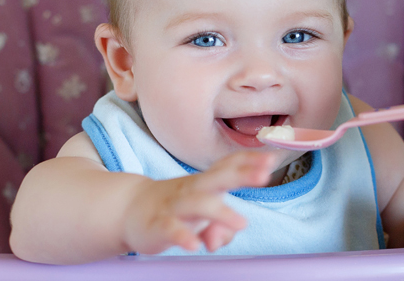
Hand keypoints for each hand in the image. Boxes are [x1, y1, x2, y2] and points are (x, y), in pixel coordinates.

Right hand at [122, 151, 274, 253]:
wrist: (131, 210)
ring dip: (221, 211)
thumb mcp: (204, 219)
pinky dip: (183, 235)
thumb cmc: (177, 210)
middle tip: (264, 175)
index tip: (271, 158)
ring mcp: (175, 205)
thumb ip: (222, 229)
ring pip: (198, 203)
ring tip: (242, 224)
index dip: (250, 160)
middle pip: (218, 176)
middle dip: (242, 174)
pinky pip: (171, 228)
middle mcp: (192, 189)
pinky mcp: (158, 225)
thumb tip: (222, 237)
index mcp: (206, 182)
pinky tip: (196, 244)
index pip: (229, 165)